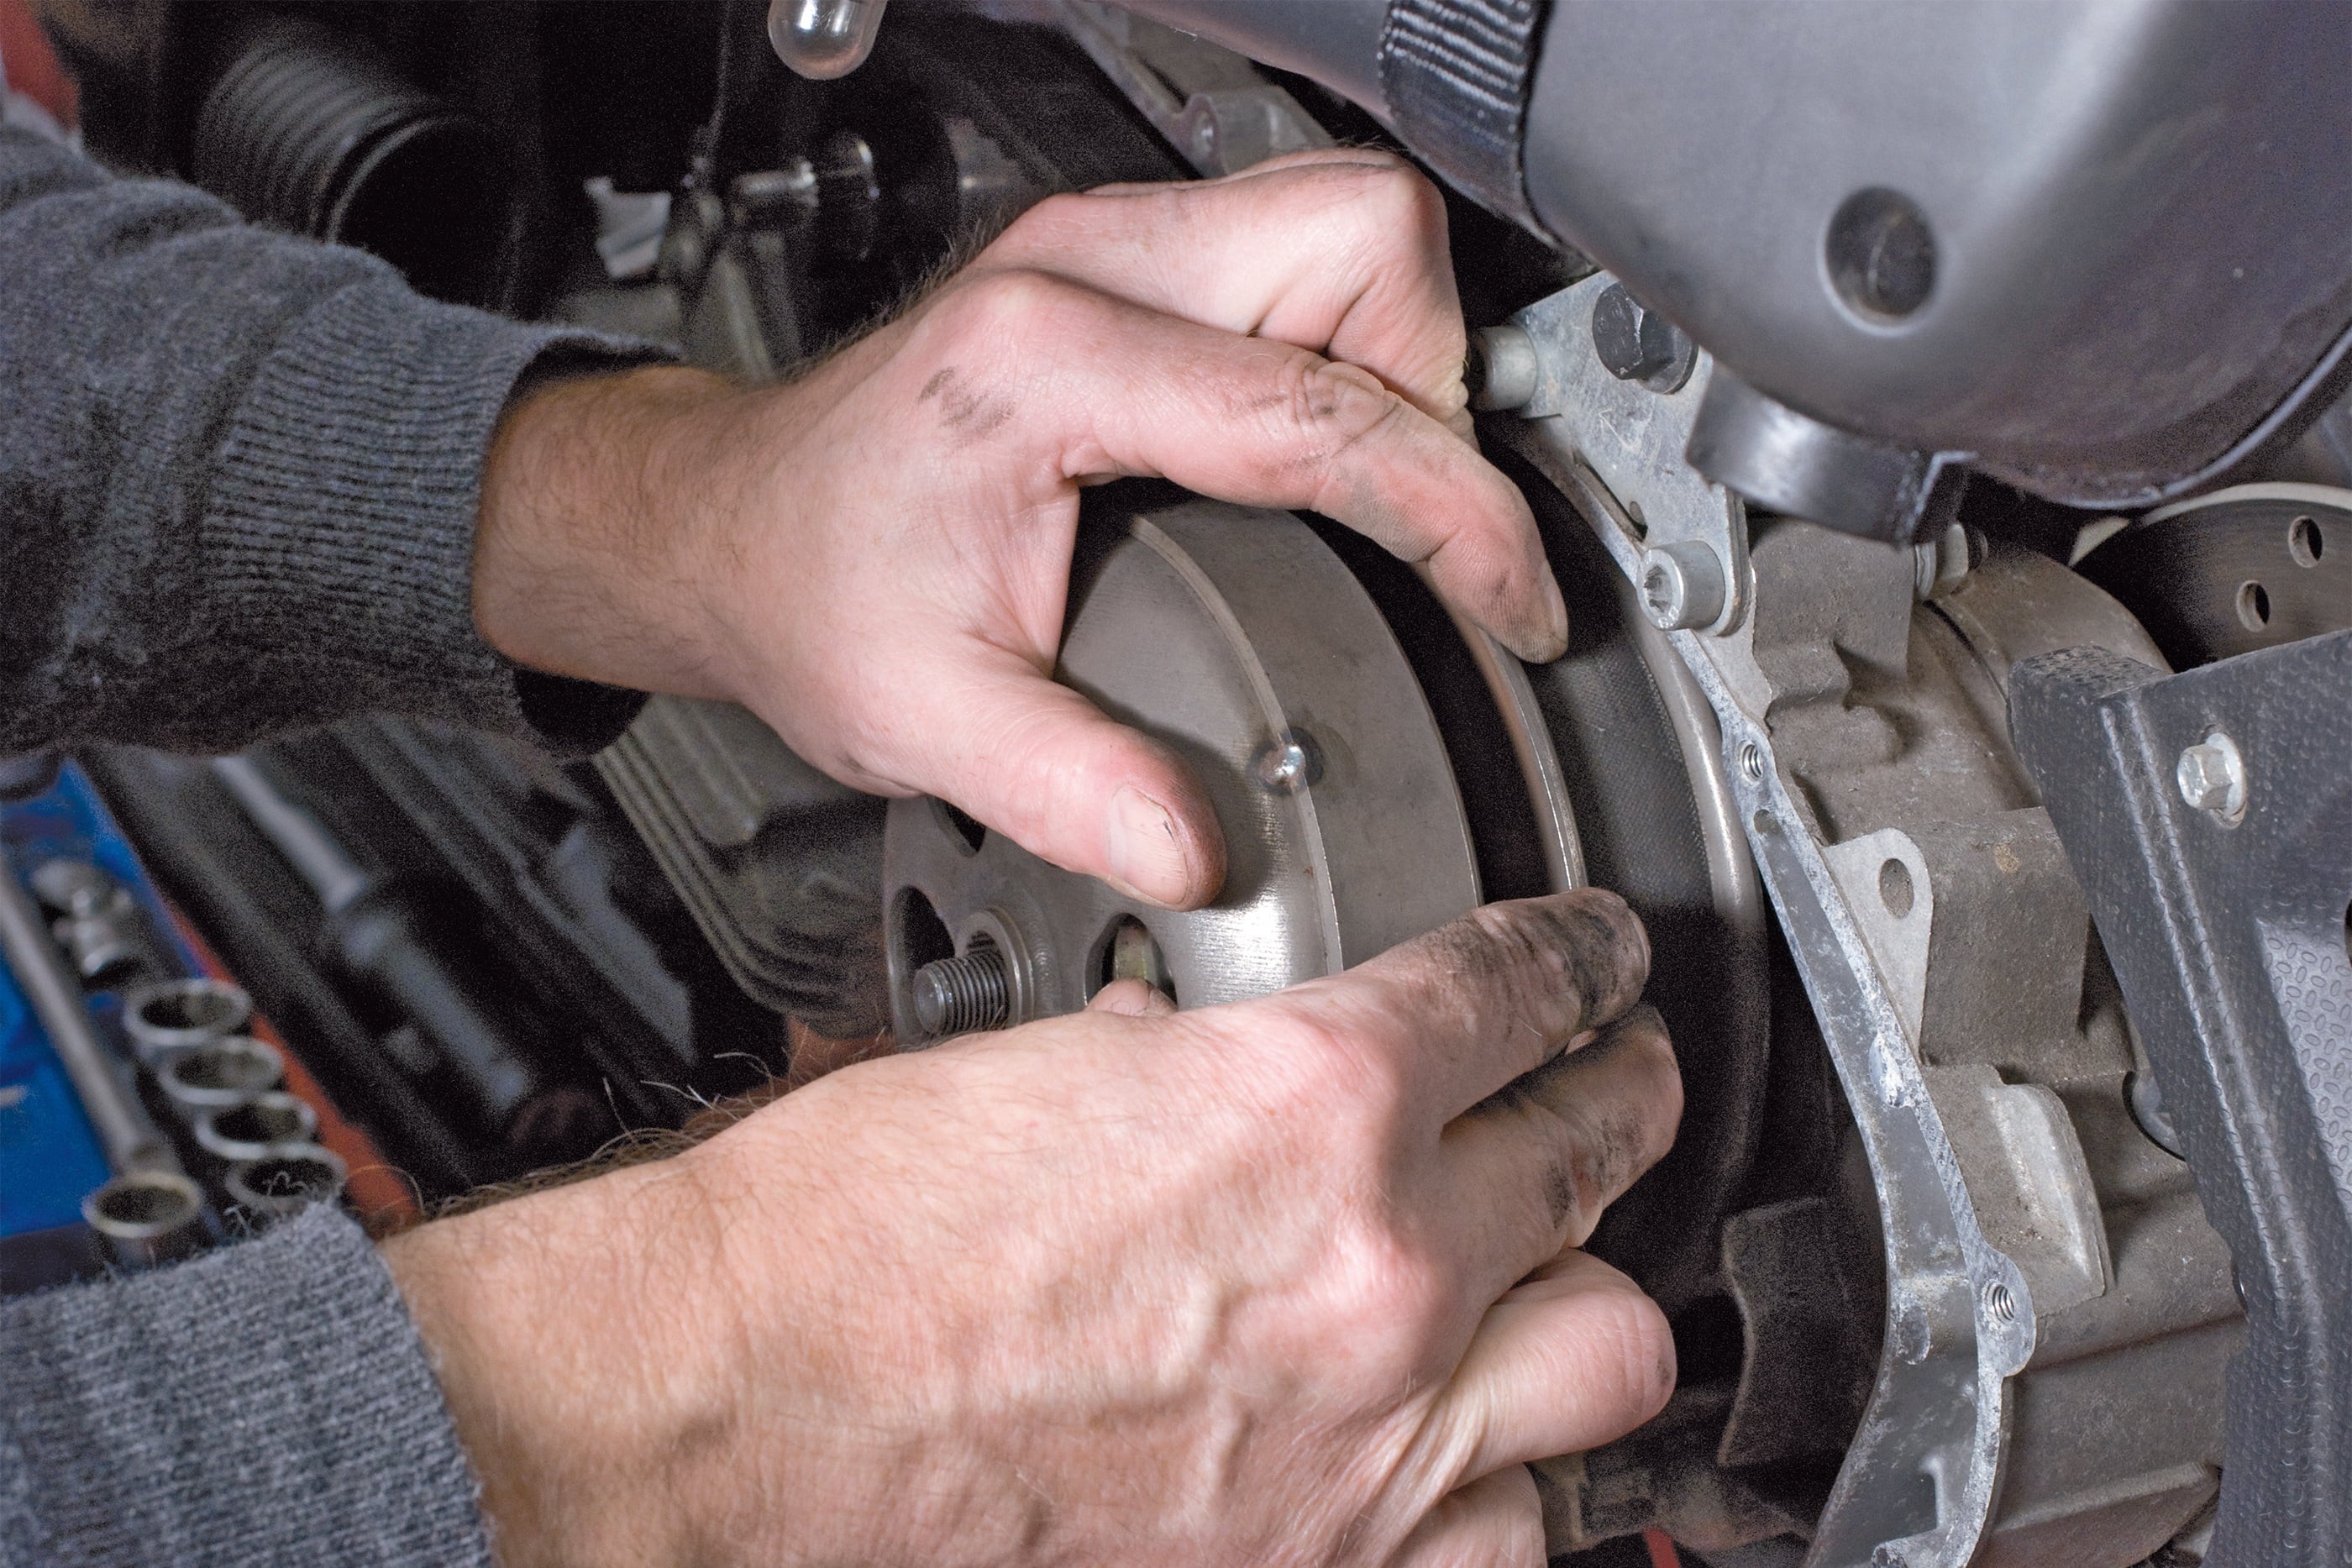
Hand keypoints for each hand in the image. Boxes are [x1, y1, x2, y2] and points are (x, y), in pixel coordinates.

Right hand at [383, 889, 1679, 1567]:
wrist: (739, 1412)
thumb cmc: (848, 1238)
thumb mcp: (1038, 1061)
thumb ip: (1181, 1064)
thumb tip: (1205, 1066)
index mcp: (1306, 1102)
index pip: (1519, 991)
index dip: (1578, 959)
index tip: (1596, 959)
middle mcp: (1377, 1267)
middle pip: (1598, 1149)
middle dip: (1623, 1090)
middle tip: (1619, 1070)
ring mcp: (1375, 1438)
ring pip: (1611, 1345)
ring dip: (1589, 1293)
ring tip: (1564, 1263)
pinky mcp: (1332, 1566)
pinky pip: (1516, 1525)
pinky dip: (1512, 1478)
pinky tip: (1476, 1443)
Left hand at [472, 151, 1563, 909]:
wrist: (731, 523)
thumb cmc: (809, 589)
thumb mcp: (920, 717)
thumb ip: (1065, 787)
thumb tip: (1194, 855)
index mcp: (1045, 366)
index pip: (1325, 409)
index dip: (1458, 515)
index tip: (1513, 606)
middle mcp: (1087, 266)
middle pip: (1369, 238)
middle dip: (1436, 385)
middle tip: (1423, 525)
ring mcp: (1107, 244)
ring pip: (1351, 220)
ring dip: (1405, 349)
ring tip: (1385, 491)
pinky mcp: (1123, 258)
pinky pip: (1302, 249)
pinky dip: (1355, 338)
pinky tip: (1332, 443)